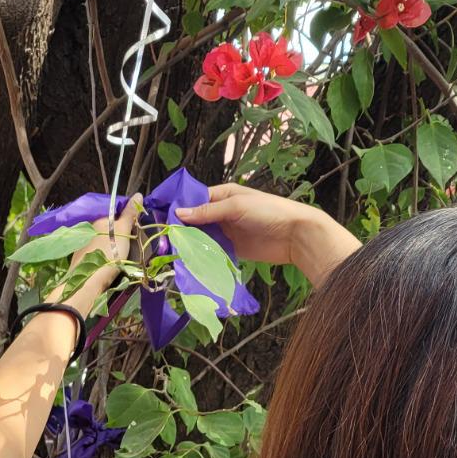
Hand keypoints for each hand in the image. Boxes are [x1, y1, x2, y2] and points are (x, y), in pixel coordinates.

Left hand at [52, 195, 142, 309]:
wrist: (87, 281)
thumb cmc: (109, 253)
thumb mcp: (123, 231)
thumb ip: (130, 214)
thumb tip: (138, 194)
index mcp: (99, 219)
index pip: (116, 213)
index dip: (128, 219)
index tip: (137, 229)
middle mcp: (89, 229)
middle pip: (109, 228)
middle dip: (120, 233)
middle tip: (132, 245)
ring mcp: (84, 244)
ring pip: (103, 241)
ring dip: (113, 246)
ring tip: (123, 257)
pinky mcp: (81, 259)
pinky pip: (98, 253)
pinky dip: (105, 256)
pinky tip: (110, 264)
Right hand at [176, 183, 360, 285]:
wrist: (295, 236)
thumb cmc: (269, 212)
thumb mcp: (236, 206)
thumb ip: (208, 211)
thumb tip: (179, 213)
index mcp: (223, 195)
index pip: (194, 200)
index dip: (179, 208)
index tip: (161, 219)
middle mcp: (222, 212)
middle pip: (195, 220)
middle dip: (182, 229)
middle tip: (164, 240)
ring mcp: (226, 232)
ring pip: (202, 237)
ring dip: (191, 244)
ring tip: (174, 253)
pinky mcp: (232, 250)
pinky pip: (213, 252)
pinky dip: (203, 256)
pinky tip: (190, 262)